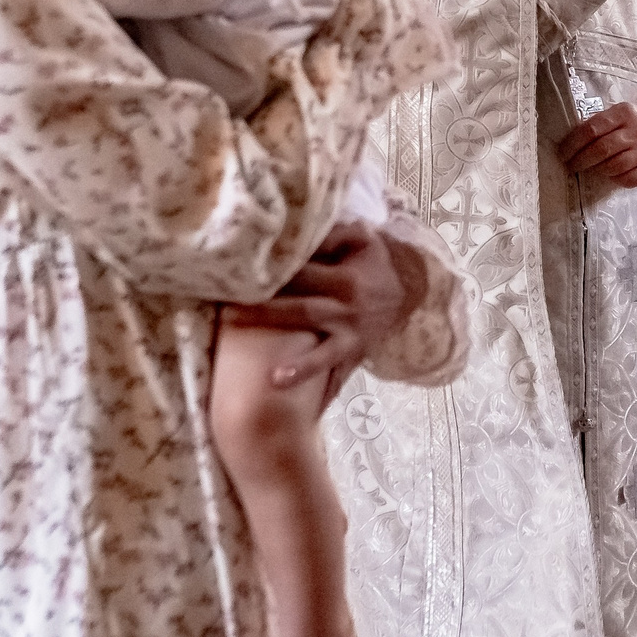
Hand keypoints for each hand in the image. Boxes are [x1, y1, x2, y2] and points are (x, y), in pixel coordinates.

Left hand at [224, 223, 405, 388]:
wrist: (409, 290)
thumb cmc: (374, 261)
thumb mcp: (360, 238)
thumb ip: (331, 234)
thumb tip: (299, 234)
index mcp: (345, 278)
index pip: (303, 274)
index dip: (272, 274)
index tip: (239, 274)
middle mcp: (348, 309)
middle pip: (302, 311)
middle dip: (266, 314)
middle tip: (228, 315)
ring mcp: (351, 335)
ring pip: (321, 350)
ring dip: (298, 365)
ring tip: (271, 378)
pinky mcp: (354, 353)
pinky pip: (337, 374)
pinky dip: (321, 388)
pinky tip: (303, 402)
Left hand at [556, 103, 636, 187]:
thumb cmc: (636, 123)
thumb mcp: (621, 114)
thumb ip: (601, 123)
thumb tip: (570, 141)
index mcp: (625, 112)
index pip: (592, 129)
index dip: (573, 144)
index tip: (563, 153)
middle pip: (601, 149)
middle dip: (581, 160)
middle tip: (571, 166)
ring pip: (614, 165)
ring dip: (597, 170)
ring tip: (591, 170)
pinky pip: (629, 179)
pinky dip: (616, 179)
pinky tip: (611, 176)